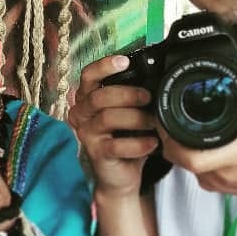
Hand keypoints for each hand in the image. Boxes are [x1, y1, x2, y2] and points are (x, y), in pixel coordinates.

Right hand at [70, 55, 159, 197]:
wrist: (120, 173)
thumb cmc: (125, 137)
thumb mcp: (127, 111)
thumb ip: (132, 94)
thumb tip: (155, 76)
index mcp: (87, 98)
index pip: (88, 75)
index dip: (104, 66)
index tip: (124, 61)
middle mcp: (81, 114)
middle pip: (99, 97)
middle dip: (128, 94)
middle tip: (148, 97)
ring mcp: (86, 134)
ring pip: (108, 118)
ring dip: (136, 118)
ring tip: (154, 123)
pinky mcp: (96, 153)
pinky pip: (117, 146)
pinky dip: (138, 144)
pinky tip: (152, 143)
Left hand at [157, 63, 236, 202]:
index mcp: (234, 155)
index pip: (190, 156)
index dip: (172, 139)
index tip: (168, 120)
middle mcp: (220, 172)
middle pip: (178, 159)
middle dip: (169, 137)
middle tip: (169, 117)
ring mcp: (216, 181)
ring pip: (183, 165)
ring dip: (179, 145)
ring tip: (182, 126)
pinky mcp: (215, 186)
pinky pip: (193, 170)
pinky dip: (190, 155)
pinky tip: (197, 142)